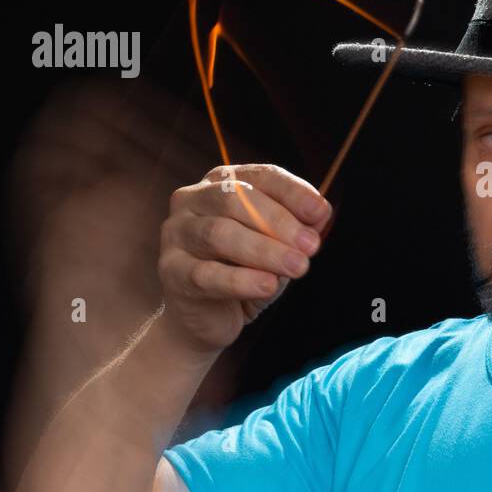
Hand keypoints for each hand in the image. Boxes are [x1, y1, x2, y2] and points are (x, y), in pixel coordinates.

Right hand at [156, 163, 331, 355]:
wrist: (210, 316)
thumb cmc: (246, 269)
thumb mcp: (279, 245)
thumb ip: (299, 227)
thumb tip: (320, 214)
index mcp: (222, 182)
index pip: (260, 176)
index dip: (292, 192)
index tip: (320, 212)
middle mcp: (192, 200)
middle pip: (235, 199)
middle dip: (279, 222)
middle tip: (311, 246)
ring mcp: (177, 233)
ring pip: (219, 234)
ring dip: (265, 250)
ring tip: (298, 267)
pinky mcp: (171, 270)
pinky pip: (206, 273)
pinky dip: (240, 280)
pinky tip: (267, 285)